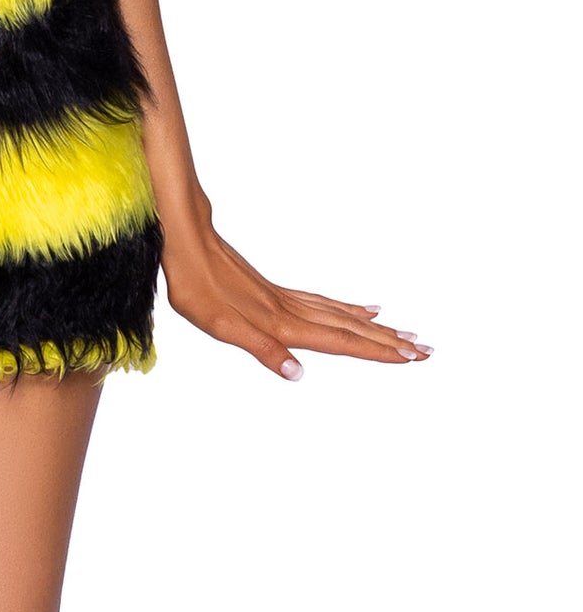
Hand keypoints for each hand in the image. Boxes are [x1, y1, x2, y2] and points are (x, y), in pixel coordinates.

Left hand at [161, 221, 433, 378]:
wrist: (185, 237)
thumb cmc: (195, 284)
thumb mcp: (220, 324)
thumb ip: (262, 349)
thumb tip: (300, 374)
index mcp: (281, 323)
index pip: (339, 342)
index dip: (375, 351)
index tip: (412, 357)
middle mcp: (290, 310)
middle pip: (350, 328)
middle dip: (388, 341)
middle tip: (427, 349)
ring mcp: (284, 298)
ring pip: (340, 314)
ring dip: (374, 327)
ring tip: (405, 333)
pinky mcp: (273, 290)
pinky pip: (322, 302)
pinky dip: (347, 308)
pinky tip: (361, 308)